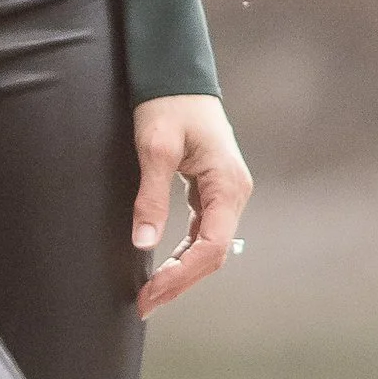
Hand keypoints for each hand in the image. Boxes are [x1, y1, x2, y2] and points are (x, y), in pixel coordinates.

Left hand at [130, 94, 251, 313]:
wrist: (177, 74)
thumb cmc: (168, 103)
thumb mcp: (154, 148)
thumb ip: (151, 196)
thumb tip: (143, 242)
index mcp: (227, 185)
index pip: (211, 247)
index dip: (181, 276)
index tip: (151, 293)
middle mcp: (233, 194)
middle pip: (213, 255)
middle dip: (180, 282)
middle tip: (144, 304)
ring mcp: (225, 193)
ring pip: (209, 247)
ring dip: (182, 272)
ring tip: (150, 293)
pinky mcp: (212, 191)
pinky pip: (203, 232)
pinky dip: (184, 253)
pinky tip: (164, 267)